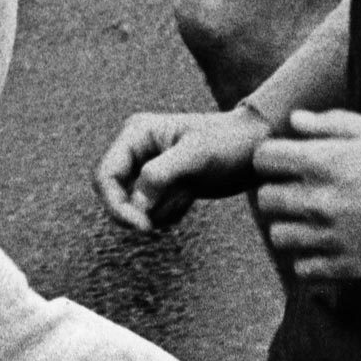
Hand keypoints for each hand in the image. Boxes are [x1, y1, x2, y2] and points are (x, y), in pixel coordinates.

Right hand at [95, 108, 268, 232]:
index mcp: (136, 134)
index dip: (115, 204)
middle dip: (137, 211)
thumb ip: (161, 176)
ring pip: (135, 205)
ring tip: (188, 193)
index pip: (106, 174)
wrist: (254, 148)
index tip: (141, 226)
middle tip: (156, 226)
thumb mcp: (196, 155)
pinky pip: (152, 210)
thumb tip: (136, 206)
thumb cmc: (227, 142)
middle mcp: (137, 150)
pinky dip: (170, 212)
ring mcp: (148, 168)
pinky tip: (190, 196)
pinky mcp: (163, 184)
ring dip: (161, 209)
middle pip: (114, 192)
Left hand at [255, 110, 360, 279]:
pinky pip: (305, 269)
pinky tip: (326, 247)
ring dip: (290, 227)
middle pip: (265, 199)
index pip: (262, 159)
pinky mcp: (350, 267)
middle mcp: (317, 201)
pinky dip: (309, 259)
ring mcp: (332, 237)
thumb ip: (330, 123)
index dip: (271, 157)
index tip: (285, 161)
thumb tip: (295, 121)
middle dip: (276, 191)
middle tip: (297, 191)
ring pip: (280, 236)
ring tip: (310, 221)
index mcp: (320, 162)